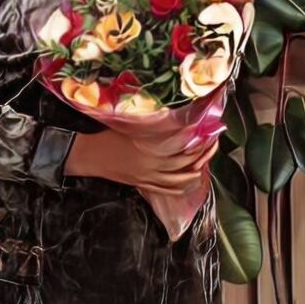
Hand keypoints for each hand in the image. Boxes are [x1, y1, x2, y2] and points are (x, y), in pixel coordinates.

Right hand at [64, 130, 218, 194]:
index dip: (198, 134)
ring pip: (182, 178)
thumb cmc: (107, 134)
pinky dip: (183, 185)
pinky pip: (169, 189)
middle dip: (204, 150)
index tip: (209, 124)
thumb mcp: (130, 125)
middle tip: (215, 139)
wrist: (89, 155)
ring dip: (198, 169)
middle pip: (187, 160)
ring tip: (207, 157)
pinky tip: (192, 178)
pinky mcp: (144, 184)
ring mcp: (149, 177)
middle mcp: (153, 164)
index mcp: (150, 147)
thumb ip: (152, 123)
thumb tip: (174, 114)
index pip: (183, 142)